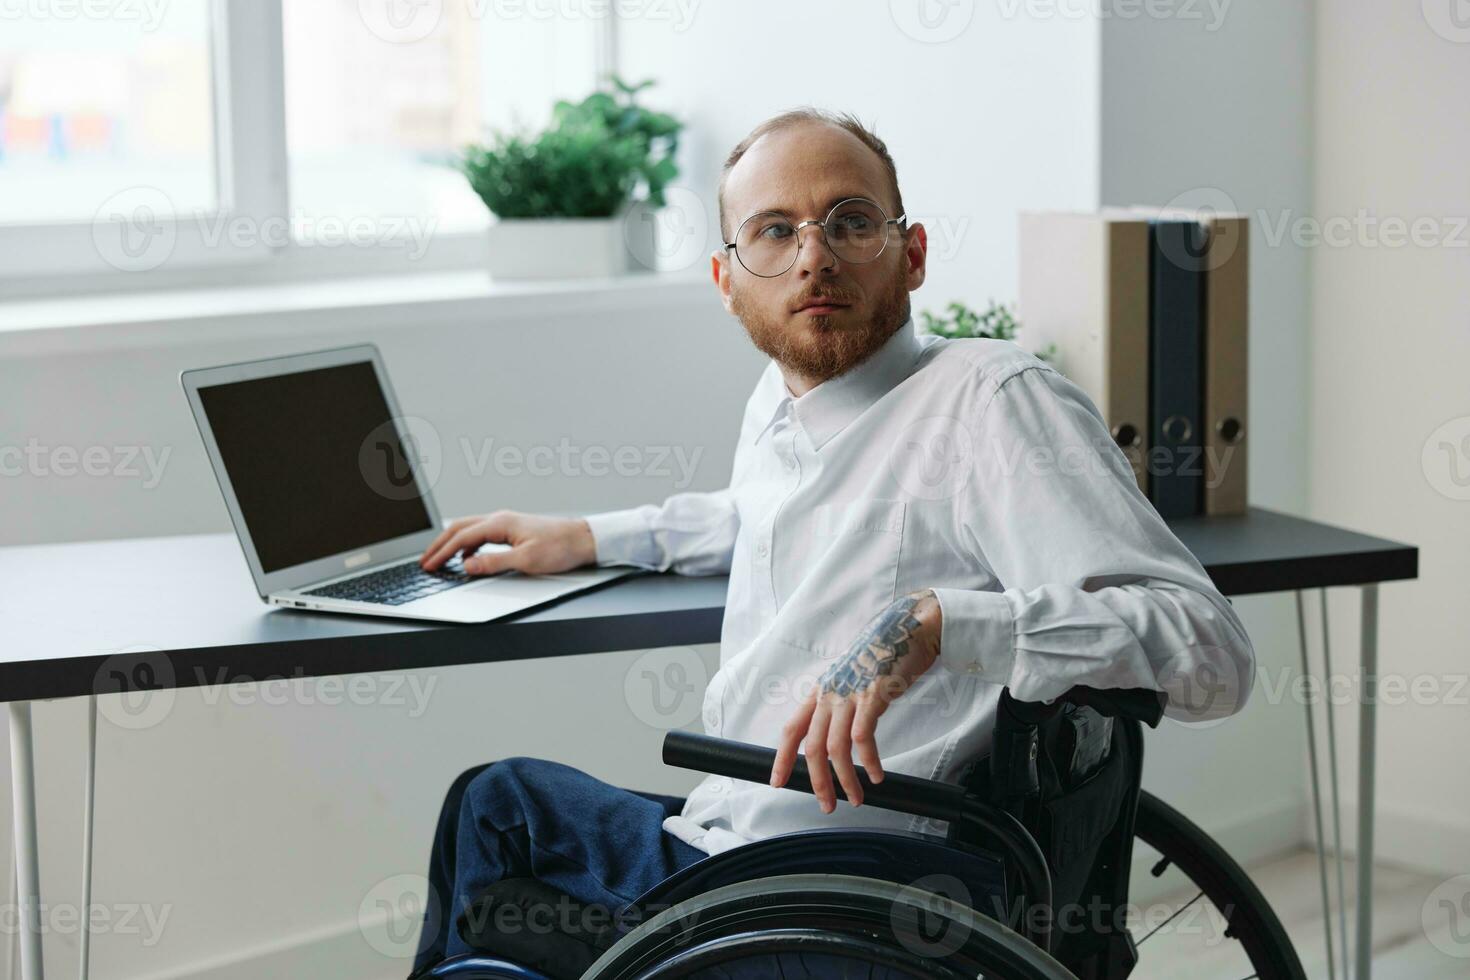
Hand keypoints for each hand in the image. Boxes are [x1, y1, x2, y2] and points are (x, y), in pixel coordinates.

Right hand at [419, 511, 596, 576]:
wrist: (583, 539)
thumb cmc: (560, 547)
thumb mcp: (525, 560)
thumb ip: (493, 563)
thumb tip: (467, 566)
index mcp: (500, 523)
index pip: (461, 538)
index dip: (442, 553)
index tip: (428, 566)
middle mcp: (500, 519)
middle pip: (459, 529)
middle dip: (439, 545)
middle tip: (425, 561)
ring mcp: (506, 523)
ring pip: (469, 530)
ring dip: (452, 544)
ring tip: (439, 559)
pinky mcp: (513, 529)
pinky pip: (481, 534)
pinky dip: (467, 545)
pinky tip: (468, 558)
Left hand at [770, 589, 942, 811]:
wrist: (907, 630)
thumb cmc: (881, 659)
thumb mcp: (850, 680)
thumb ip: (839, 705)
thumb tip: (835, 738)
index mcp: (820, 692)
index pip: (792, 729)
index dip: (781, 758)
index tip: (777, 782)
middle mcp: (829, 694)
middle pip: (813, 747)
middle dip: (817, 782)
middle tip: (827, 805)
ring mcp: (849, 695)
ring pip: (836, 748)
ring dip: (845, 779)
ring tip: (856, 798)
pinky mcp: (872, 697)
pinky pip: (863, 739)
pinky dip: (868, 762)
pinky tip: (876, 775)